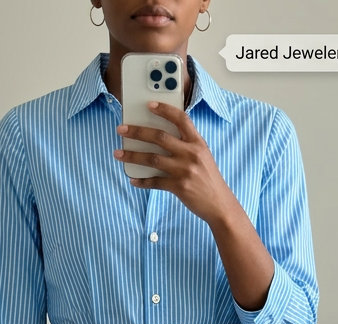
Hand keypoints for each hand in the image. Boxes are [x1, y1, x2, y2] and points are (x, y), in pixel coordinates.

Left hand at [114, 100, 237, 226]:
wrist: (219, 203)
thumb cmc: (208, 178)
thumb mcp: (202, 156)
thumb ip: (187, 145)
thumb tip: (161, 137)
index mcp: (198, 143)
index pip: (181, 119)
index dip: (164, 110)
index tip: (149, 105)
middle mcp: (191, 154)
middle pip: (160, 137)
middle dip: (137, 132)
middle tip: (122, 130)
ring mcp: (184, 170)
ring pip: (152, 159)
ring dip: (132, 156)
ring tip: (118, 153)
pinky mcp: (179, 187)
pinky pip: (155, 182)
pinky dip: (142, 181)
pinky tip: (133, 179)